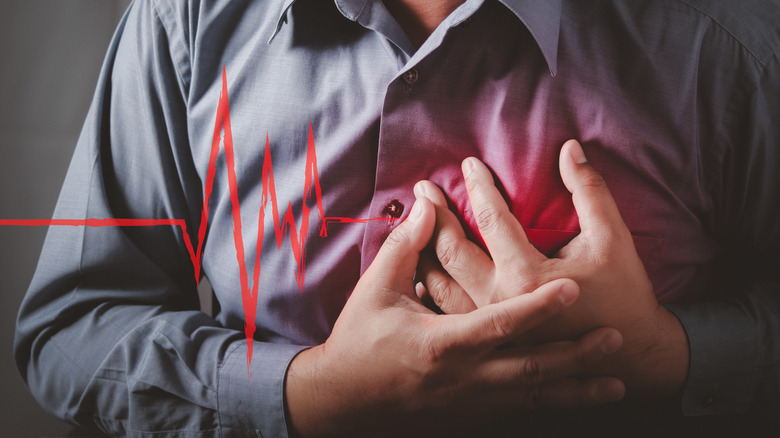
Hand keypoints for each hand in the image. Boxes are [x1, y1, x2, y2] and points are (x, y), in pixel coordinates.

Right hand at [285, 191, 624, 436]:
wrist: (343, 401)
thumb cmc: (359, 341)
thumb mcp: (376, 290)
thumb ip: (405, 246)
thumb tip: (425, 204)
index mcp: (442, 342)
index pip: (501, 323)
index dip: (538, 307)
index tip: (572, 288)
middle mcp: (464, 377)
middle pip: (532, 368)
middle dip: (575, 355)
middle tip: (616, 339)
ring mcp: (469, 401)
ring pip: (532, 397)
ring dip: (575, 388)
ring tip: (615, 382)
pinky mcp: (469, 414)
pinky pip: (518, 412)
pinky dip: (550, 406)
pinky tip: (575, 400)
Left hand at [417, 140, 688, 398]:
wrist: (629, 355)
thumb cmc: (623, 294)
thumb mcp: (613, 239)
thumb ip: (589, 191)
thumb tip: (570, 148)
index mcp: (528, 277)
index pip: (492, 220)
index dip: (479, 187)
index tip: (467, 163)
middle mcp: (499, 303)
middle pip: (451, 252)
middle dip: (434, 214)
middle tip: (424, 187)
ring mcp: (488, 327)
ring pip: (438, 284)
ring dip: (422, 250)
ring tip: (413, 222)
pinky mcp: (486, 342)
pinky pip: (444, 311)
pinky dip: (428, 286)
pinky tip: (419, 268)